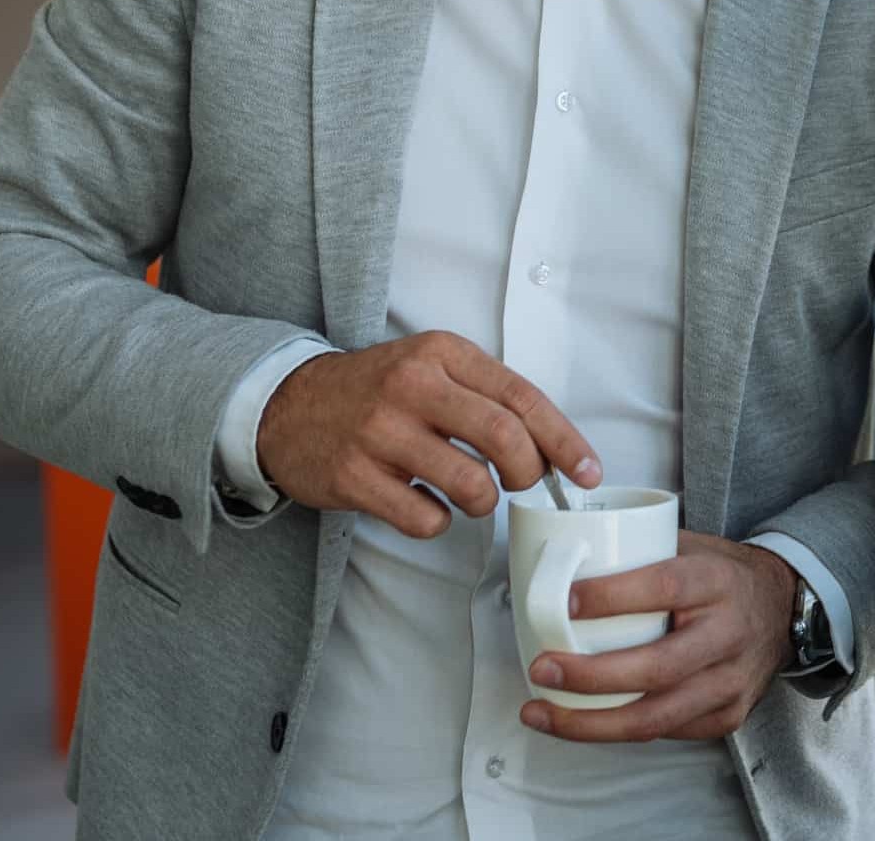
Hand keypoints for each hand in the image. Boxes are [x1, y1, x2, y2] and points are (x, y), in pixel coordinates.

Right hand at [257, 331, 599, 537]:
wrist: (286, 406)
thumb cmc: (377, 392)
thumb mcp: (431, 368)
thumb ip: (486, 396)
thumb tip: (551, 448)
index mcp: (442, 353)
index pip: (522, 396)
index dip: (563, 439)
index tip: (588, 471)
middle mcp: (411, 385)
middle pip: (502, 437)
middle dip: (528, 472)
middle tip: (522, 484)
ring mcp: (378, 432)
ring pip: (469, 484)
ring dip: (483, 502)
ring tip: (470, 496)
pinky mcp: (352, 476)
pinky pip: (423, 518)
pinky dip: (437, 522)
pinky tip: (423, 505)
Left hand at [518, 533, 800, 740]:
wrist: (782, 608)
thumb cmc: (723, 578)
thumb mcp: (692, 548)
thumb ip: (640, 552)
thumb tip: (564, 560)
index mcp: (717, 582)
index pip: (664, 588)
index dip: (611, 597)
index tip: (564, 603)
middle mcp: (729, 634)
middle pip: (656, 667)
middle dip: (589, 676)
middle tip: (541, 670)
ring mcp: (731, 682)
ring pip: (655, 717)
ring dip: (590, 722)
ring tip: (542, 713)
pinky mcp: (727, 716)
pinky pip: (664, 732)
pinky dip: (615, 730)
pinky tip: (581, 721)